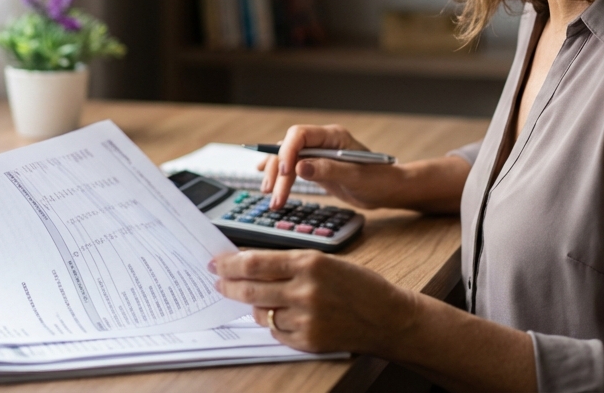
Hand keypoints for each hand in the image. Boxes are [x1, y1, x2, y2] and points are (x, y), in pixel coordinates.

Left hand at [211, 249, 417, 355]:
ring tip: (264, 300)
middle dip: (228, 285)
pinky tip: (290, 317)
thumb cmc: (358, 286)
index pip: (255, 262)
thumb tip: (249, 267)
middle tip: (217, 282)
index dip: (230, 263)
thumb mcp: (325, 262)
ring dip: (256, 306)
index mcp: (309, 263)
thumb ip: (289, 265)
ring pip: (261, 312)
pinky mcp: (308, 340)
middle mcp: (305, 290)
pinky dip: (276, 324)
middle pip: (250, 288)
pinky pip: (277, 332)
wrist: (388, 317)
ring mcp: (306, 318)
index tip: (216, 262)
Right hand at [259, 124, 403, 209]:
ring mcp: (317, 154)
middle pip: (289, 149)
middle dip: (279, 172)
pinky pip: (291, 167)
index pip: (300, 135)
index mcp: (333, 136)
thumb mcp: (355, 176)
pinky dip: (279, 174)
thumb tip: (299, 168)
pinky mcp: (315, 167)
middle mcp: (322, 141)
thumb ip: (327, 170)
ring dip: (276, 177)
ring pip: (287, 159)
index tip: (285, 173)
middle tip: (275, 196)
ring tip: (271, 198)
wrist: (387, 190)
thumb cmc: (378, 180)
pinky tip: (266, 177)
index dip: (287, 151)